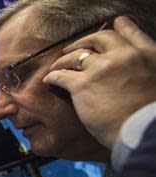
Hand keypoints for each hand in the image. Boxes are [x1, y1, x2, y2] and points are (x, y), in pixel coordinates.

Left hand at [43, 16, 155, 148]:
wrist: (141, 132)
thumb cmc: (147, 115)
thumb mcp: (155, 81)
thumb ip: (141, 69)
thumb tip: (129, 71)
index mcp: (146, 54)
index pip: (129, 31)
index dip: (119, 28)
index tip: (112, 27)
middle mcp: (122, 56)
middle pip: (98, 39)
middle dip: (83, 41)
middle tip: (73, 48)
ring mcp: (101, 68)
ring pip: (75, 56)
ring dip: (64, 60)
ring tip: (58, 65)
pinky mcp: (82, 84)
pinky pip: (61, 75)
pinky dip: (53, 76)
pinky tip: (49, 79)